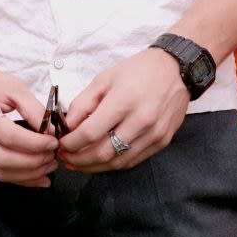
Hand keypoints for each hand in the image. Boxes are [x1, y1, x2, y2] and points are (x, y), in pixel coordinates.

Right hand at [0, 57, 58, 187]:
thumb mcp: (11, 85)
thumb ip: (32, 108)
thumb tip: (51, 130)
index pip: (7, 136)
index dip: (33, 143)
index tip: (53, 141)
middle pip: (2, 160)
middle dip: (32, 163)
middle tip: (53, 157)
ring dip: (27, 175)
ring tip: (48, 167)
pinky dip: (17, 177)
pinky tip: (35, 176)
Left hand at [56, 49, 189, 171]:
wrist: (176, 70)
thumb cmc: (138, 71)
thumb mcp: (105, 78)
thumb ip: (84, 102)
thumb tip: (68, 126)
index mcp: (124, 101)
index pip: (91, 132)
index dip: (72, 143)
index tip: (60, 144)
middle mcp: (140, 121)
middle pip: (103, 152)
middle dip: (79, 159)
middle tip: (65, 158)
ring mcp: (153, 135)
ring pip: (118, 162)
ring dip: (94, 166)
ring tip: (78, 164)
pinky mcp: (162, 142)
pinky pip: (133, 161)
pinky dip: (113, 164)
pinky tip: (100, 161)